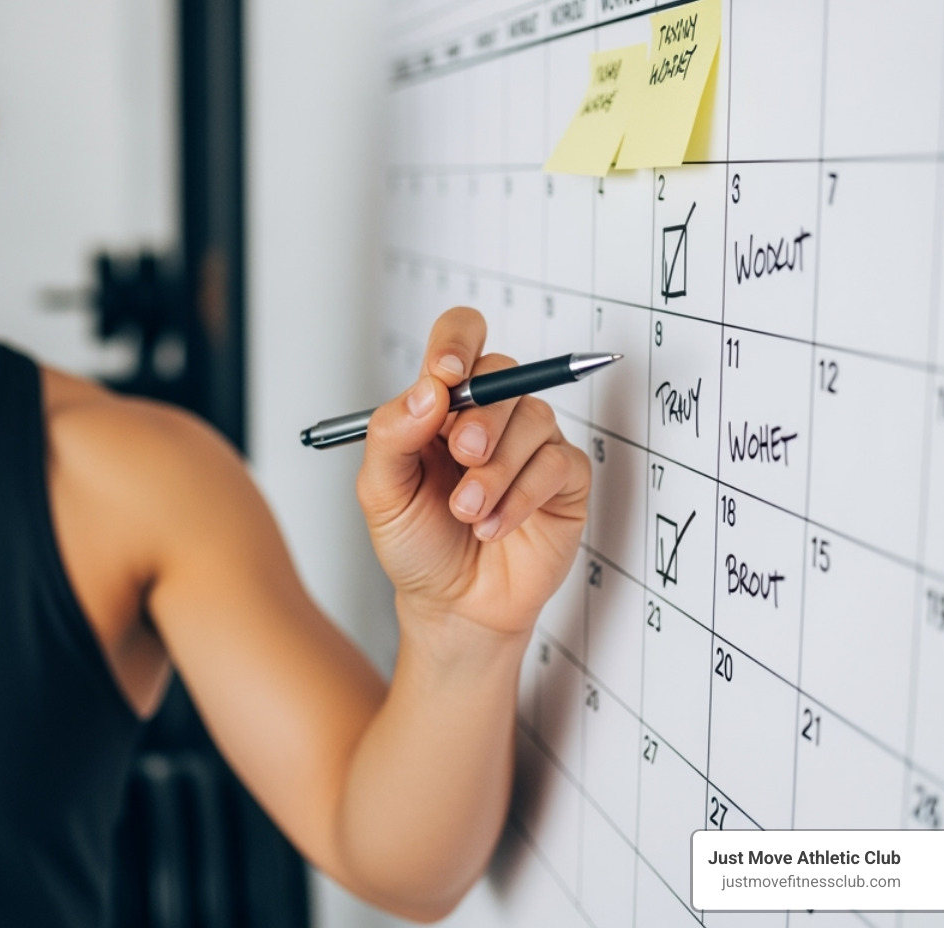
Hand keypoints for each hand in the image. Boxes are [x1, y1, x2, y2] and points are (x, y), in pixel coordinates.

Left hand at [356, 307, 590, 636]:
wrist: (451, 606)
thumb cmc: (416, 543)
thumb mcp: (382, 491)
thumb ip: (391, 434)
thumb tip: (427, 389)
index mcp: (441, 404)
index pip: (459, 338)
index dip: (457, 340)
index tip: (445, 371)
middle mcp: (489, 416)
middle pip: (502, 372)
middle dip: (480, 416)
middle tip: (461, 457)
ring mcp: (529, 445)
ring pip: (534, 418)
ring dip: (497, 470)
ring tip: (469, 513)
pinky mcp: (562, 480)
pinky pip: (557, 463)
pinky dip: (521, 497)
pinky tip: (495, 526)